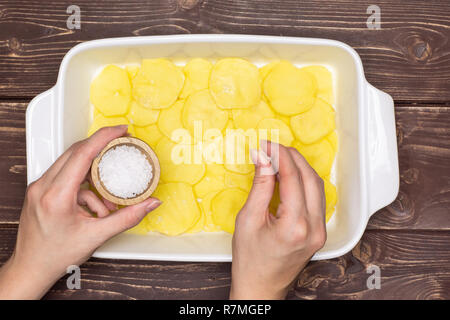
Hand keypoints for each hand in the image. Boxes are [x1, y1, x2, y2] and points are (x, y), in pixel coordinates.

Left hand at [0, 126, 160, 298]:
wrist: (31, 268)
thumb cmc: (56, 256)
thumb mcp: (96, 236)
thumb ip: (128, 218)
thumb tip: (150, 204)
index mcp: (56, 196)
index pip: (83, 154)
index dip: (104, 137)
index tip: (120, 130)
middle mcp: (43, 187)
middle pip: (76, 152)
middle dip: (100, 147)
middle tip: (120, 145)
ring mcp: (39, 188)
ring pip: (71, 164)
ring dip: (93, 175)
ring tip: (107, 199)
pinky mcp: (40, 191)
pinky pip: (66, 177)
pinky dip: (84, 187)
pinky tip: (93, 207)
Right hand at [230, 142, 326, 299]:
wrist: (261, 287)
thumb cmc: (250, 260)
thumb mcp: (248, 219)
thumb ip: (260, 186)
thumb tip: (262, 157)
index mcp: (295, 226)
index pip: (292, 178)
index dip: (279, 156)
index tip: (266, 144)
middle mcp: (314, 228)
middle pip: (310, 178)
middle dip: (291, 157)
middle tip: (271, 147)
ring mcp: (320, 230)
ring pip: (317, 186)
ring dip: (299, 167)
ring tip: (278, 159)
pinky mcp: (320, 231)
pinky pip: (316, 198)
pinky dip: (303, 182)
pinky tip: (288, 176)